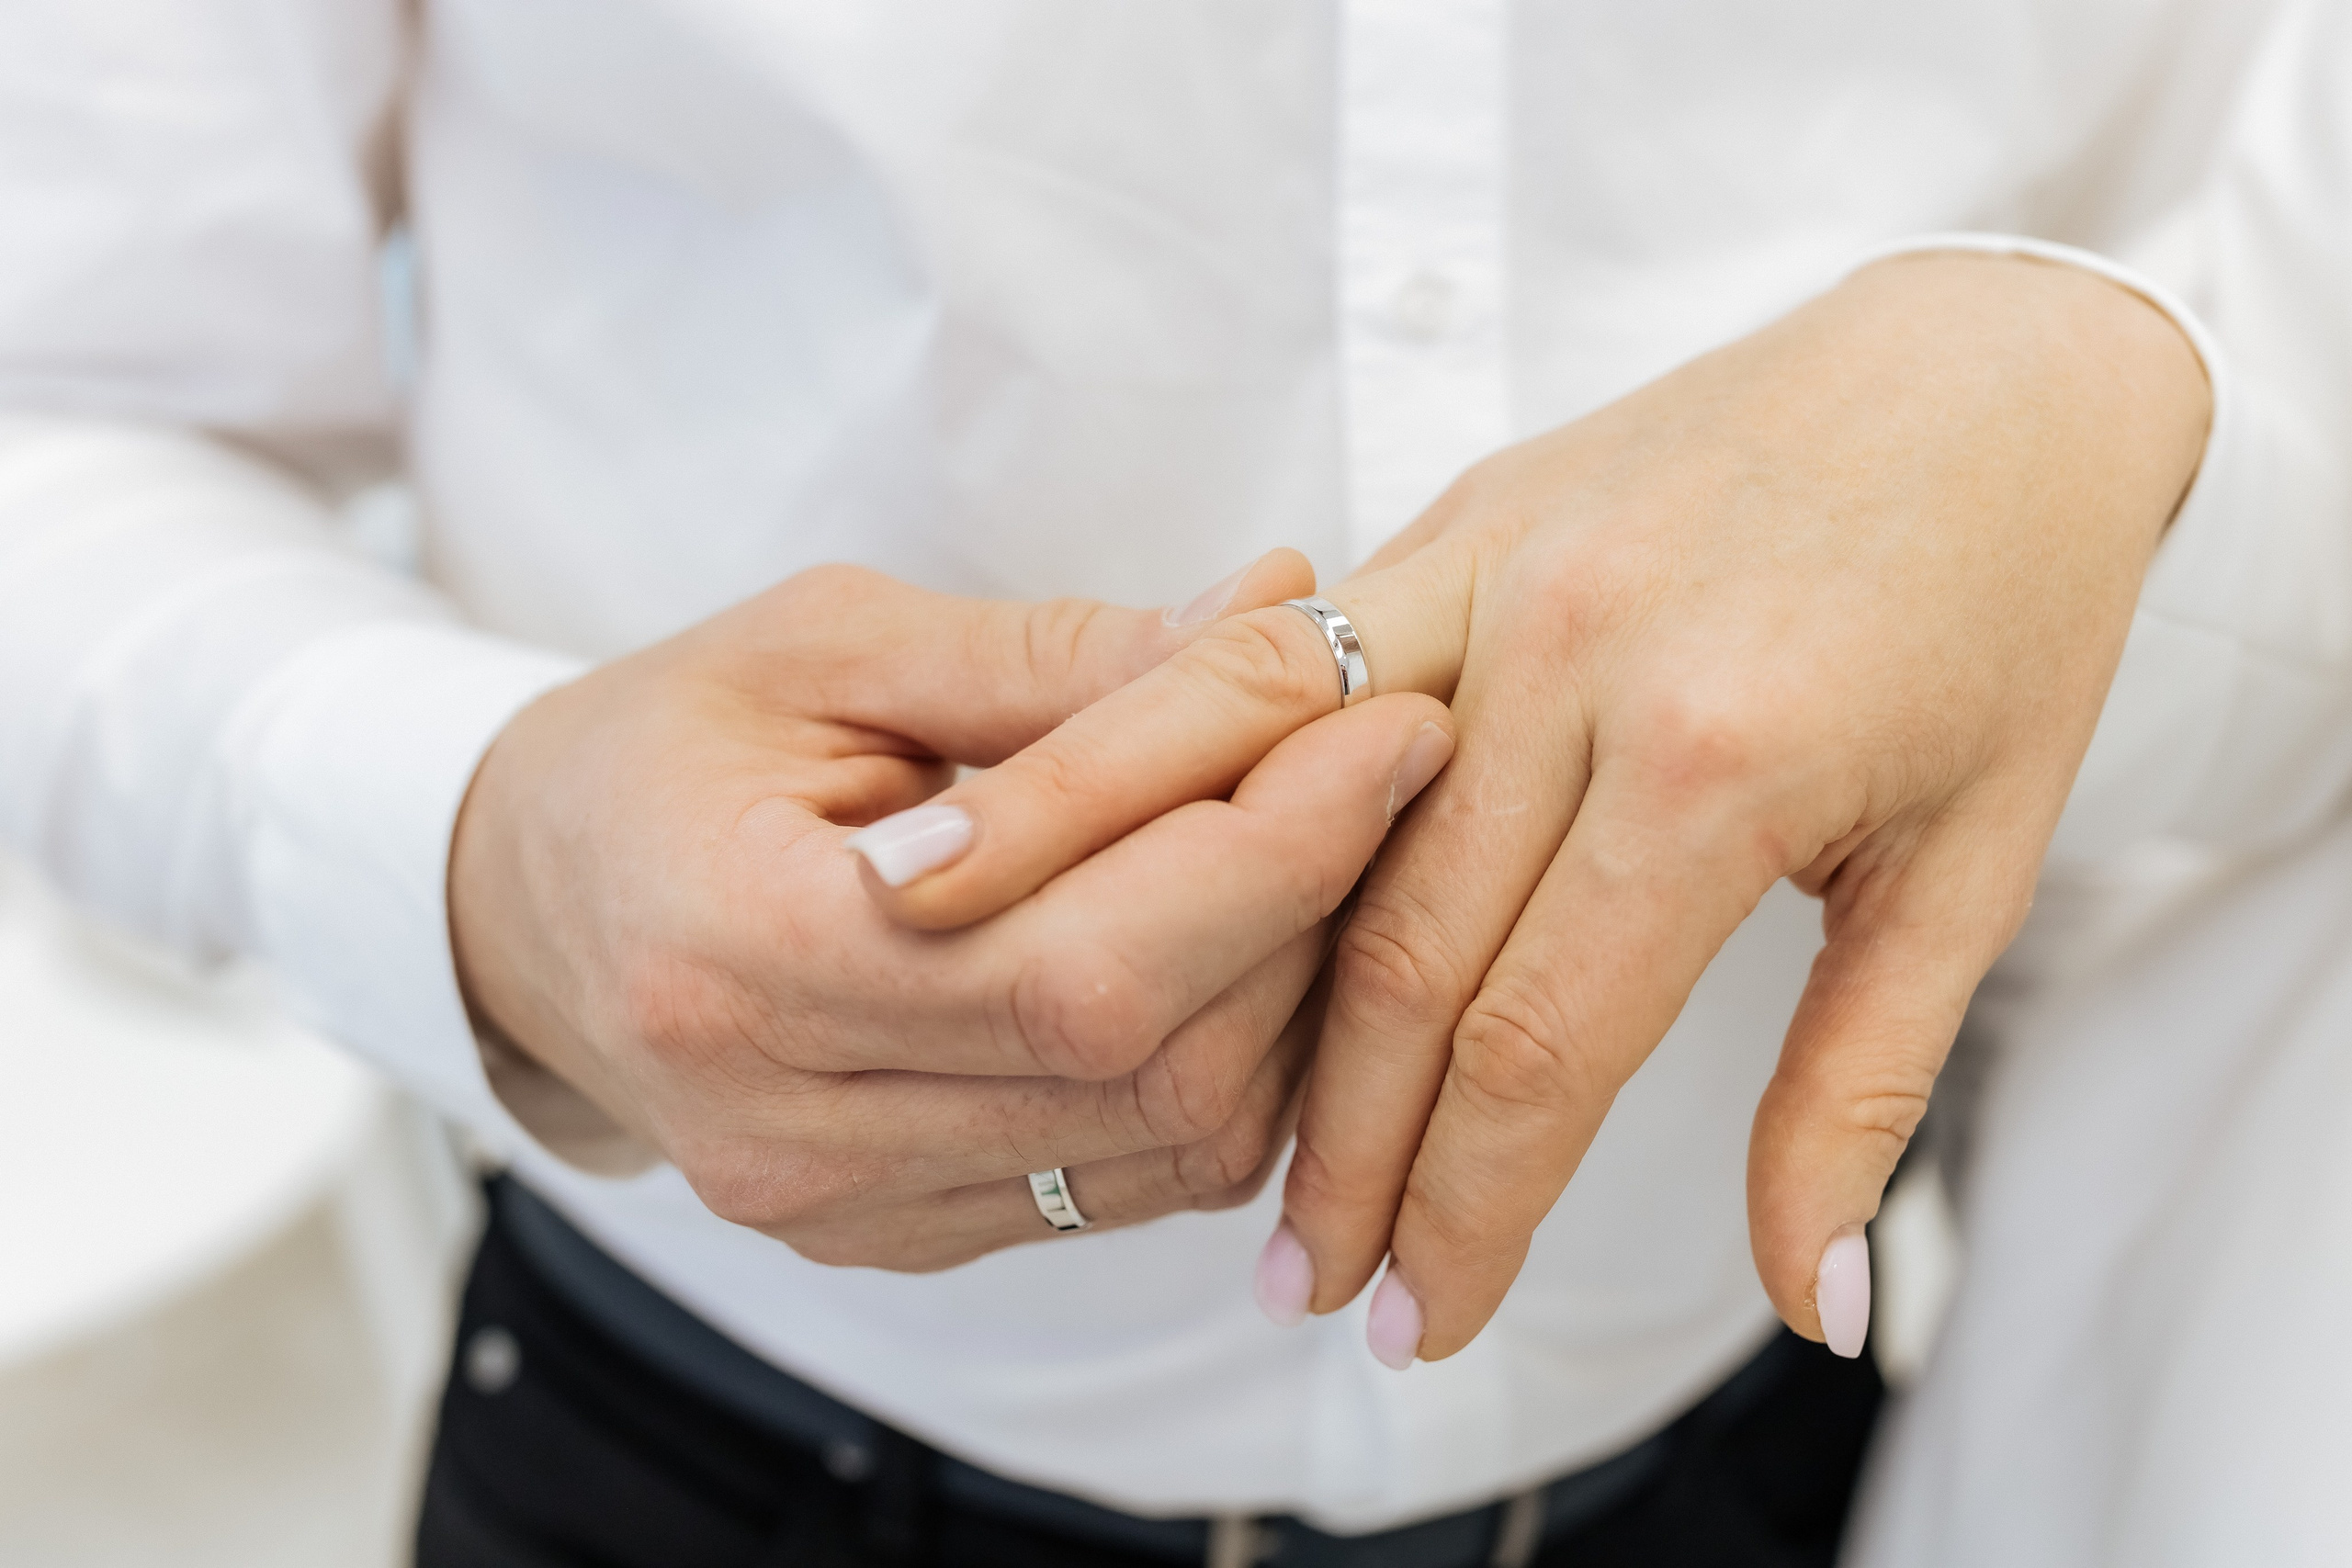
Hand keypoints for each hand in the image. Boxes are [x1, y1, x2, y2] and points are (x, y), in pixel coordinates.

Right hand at [448, 557, 1455, 1268]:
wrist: (525, 906)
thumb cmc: (667, 743)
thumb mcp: (827, 643)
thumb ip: (1057, 654)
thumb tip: (1282, 610)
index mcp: (742, 958)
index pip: (1077, 960)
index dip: (1269, 846)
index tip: (1389, 718)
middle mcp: (793, 1130)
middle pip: (1148, 1064)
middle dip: (1310, 902)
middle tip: (1386, 753)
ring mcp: (849, 1207)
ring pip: (1172, 1141)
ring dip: (1295, 988)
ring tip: (1327, 834)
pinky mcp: (903, 1235)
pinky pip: (1136, 1178)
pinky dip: (1234, 1061)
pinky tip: (1247, 940)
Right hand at [865, 252, 2208, 1351]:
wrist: (1985, 368)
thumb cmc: (2003, 615)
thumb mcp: (1972, 871)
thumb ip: (1861, 1094)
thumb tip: (1814, 1303)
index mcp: (1719, 756)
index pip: (1533, 1045)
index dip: (1463, 1213)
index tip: (1422, 1322)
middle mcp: (1577, 652)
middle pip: (1394, 961)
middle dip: (1343, 1155)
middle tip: (1309, 1287)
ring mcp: (1495, 565)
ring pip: (1307, 827)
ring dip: (1253, 999)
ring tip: (1225, 1140)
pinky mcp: (1450, 518)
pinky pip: (1299, 691)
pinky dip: (1243, 818)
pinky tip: (1207, 925)